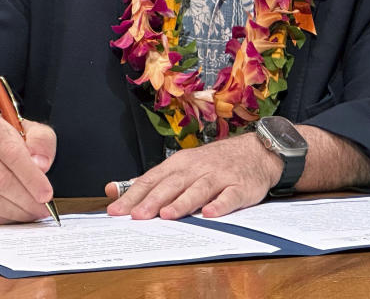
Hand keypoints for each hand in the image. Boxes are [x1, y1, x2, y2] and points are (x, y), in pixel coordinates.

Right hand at [0, 113, 56, 223]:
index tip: (46, 193)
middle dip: (25, 198)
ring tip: (33, 212)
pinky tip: (16, 215)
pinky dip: (1, 218)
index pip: (10, 152)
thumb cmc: (9, 140)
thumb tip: (41, 164)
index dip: (30, 176)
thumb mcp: (31, 130)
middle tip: (43, 208)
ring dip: (15, 211)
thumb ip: (41, 142)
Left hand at [104, 132, 281, 219]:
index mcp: (180, 164)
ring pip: (199, 189)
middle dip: (153, 200)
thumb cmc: (213, 163)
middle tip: (136, 216)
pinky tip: (210, 214)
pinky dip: (220, 205)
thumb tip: (113, 189)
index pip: (152, 179)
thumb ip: (150, 181)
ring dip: (182, 202)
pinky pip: (230, 197)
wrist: (256, 152)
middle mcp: (197, 168)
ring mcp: (220, 177)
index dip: (134, 195)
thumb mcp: (181, 167)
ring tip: (167, 215)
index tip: (116, 210)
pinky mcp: (241, 187)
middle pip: (172, 184)